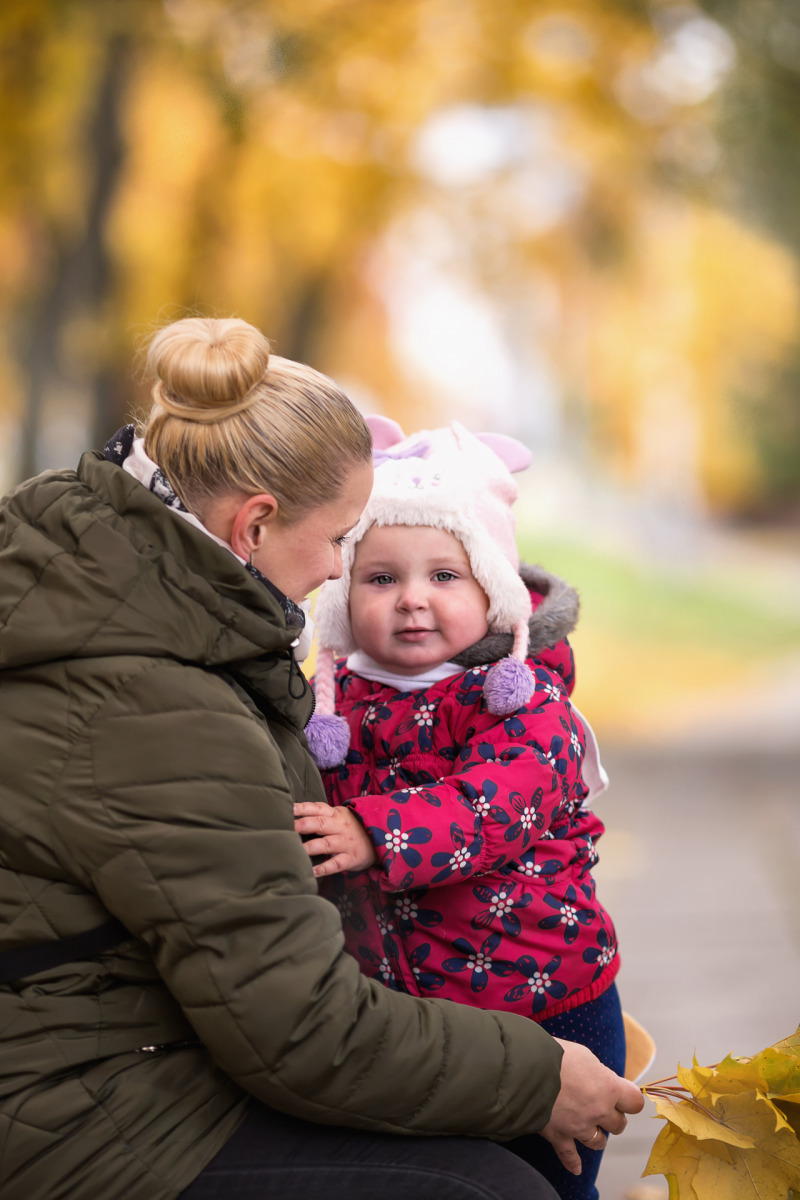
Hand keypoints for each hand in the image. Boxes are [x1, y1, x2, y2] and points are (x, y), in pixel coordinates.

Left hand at [294, 801, 377, 876]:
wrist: (379, 840)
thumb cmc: (351, 828)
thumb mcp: (339, 816)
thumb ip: (320, 815)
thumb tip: (293, 816)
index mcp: (335, 814)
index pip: (317, 808)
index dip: (303, 808)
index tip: (289, 809)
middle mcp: (339, 827)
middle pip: (320, 824)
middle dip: (303, 825)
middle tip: (288, 827)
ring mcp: (345, 843)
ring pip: (326, 844)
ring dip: (311, 847)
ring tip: (297, 851)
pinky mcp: (350, 858)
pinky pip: (336, 864)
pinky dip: (325, 868)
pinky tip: (313, 871)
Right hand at [540, 1038, 644, 1175]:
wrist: (527, 1069)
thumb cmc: (556, 1055)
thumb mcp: (584, 1055)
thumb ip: (598, 1073)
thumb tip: (602, 1080)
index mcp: (609, 1088)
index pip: (634, 1102)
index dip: (629, 1098)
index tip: (623, 1095)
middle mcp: (599, 1111)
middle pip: (618, 1124)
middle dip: (612, 1116)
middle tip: (603, 1107)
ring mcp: (580, 1127)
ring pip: (599, 1141)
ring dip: (597, 1136)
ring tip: (591, 1129)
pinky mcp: (560, 1136)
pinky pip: (569, 1155)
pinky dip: (572, 1162)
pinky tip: (576, 1168)